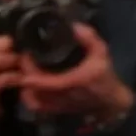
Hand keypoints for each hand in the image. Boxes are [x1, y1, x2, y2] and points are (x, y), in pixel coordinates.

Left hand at [18, 24, 133, 119]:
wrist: (110, 103)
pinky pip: (35, 105)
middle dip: (24, 72)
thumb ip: (90, 39)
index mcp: (68, 83)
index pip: (39, 79)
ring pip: (30, 97)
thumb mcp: (102, 54)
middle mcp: (58, 96)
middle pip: (30, 87)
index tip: (26, 52)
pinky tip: (32, 84)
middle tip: (24, 58)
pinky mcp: (55, 110)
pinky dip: (29, 96)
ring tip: (26, 70)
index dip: (28, 66)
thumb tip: (74, 26)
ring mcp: (55, 105)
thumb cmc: (105, 78)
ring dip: (25, 84)